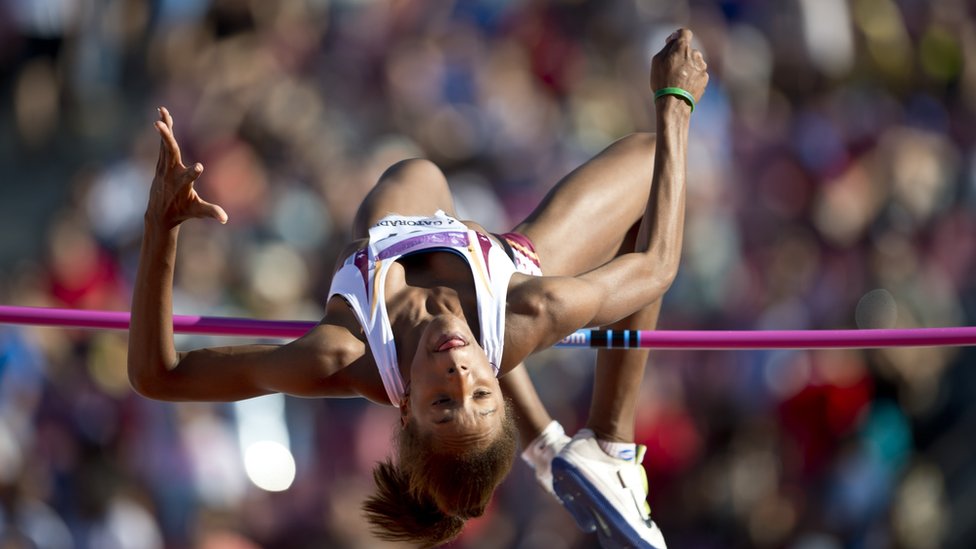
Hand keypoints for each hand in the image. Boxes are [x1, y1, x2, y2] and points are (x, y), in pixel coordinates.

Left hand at [146, 107, 227, 228]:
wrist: (159, 214)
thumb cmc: (182, 211)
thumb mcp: (198, 211)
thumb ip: (211, 211)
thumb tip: (225, 219)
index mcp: (182, 185)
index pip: (188, 178)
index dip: (193, 173)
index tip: (199, 167)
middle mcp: (170, 174)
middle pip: (169, 154)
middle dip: (166, 139)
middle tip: (160, 124)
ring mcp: (163, 167)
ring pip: (164, 144)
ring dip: (164, 127)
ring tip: (162, 110)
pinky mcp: (161, 163)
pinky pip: (163, 144)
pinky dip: (164, 130)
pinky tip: (163, 116)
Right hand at [651, 28, 708, 104]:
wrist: (674, 103)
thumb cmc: (662, 81)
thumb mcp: (657, 61)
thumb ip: (668, 46)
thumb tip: (675, 39)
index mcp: (682, 48)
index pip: (685, 33)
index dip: (678, 36)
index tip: (673, 43)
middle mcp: (695, 54)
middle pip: (689, 50)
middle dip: (682, 56)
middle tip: (671, 69)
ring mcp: (702, 67)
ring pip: (694, 62)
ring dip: (688, 67)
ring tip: (677, 80)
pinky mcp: (705, 78)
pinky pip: (698, 74)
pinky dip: (692, 77)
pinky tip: (684, 86)